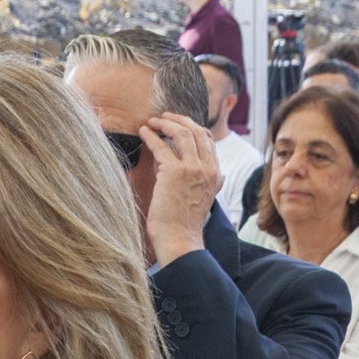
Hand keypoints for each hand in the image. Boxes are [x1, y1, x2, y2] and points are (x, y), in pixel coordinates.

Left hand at [139, 113, 218, 265]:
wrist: (180, 241)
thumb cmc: (181, 225)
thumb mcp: (194, 197)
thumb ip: (187, 177)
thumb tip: (163, 158)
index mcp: (216, 176)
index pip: (208, 142)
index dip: (192, 129)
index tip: (177, 125)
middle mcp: (208, 170)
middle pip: (197, 132)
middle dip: (180, 120)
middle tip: (164, 117)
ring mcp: (194, 169)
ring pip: (183, 133)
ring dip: (166, 123)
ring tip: (152, 122)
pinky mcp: (175, 172)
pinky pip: (161, 145)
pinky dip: (151, 135)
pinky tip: (142, 132)